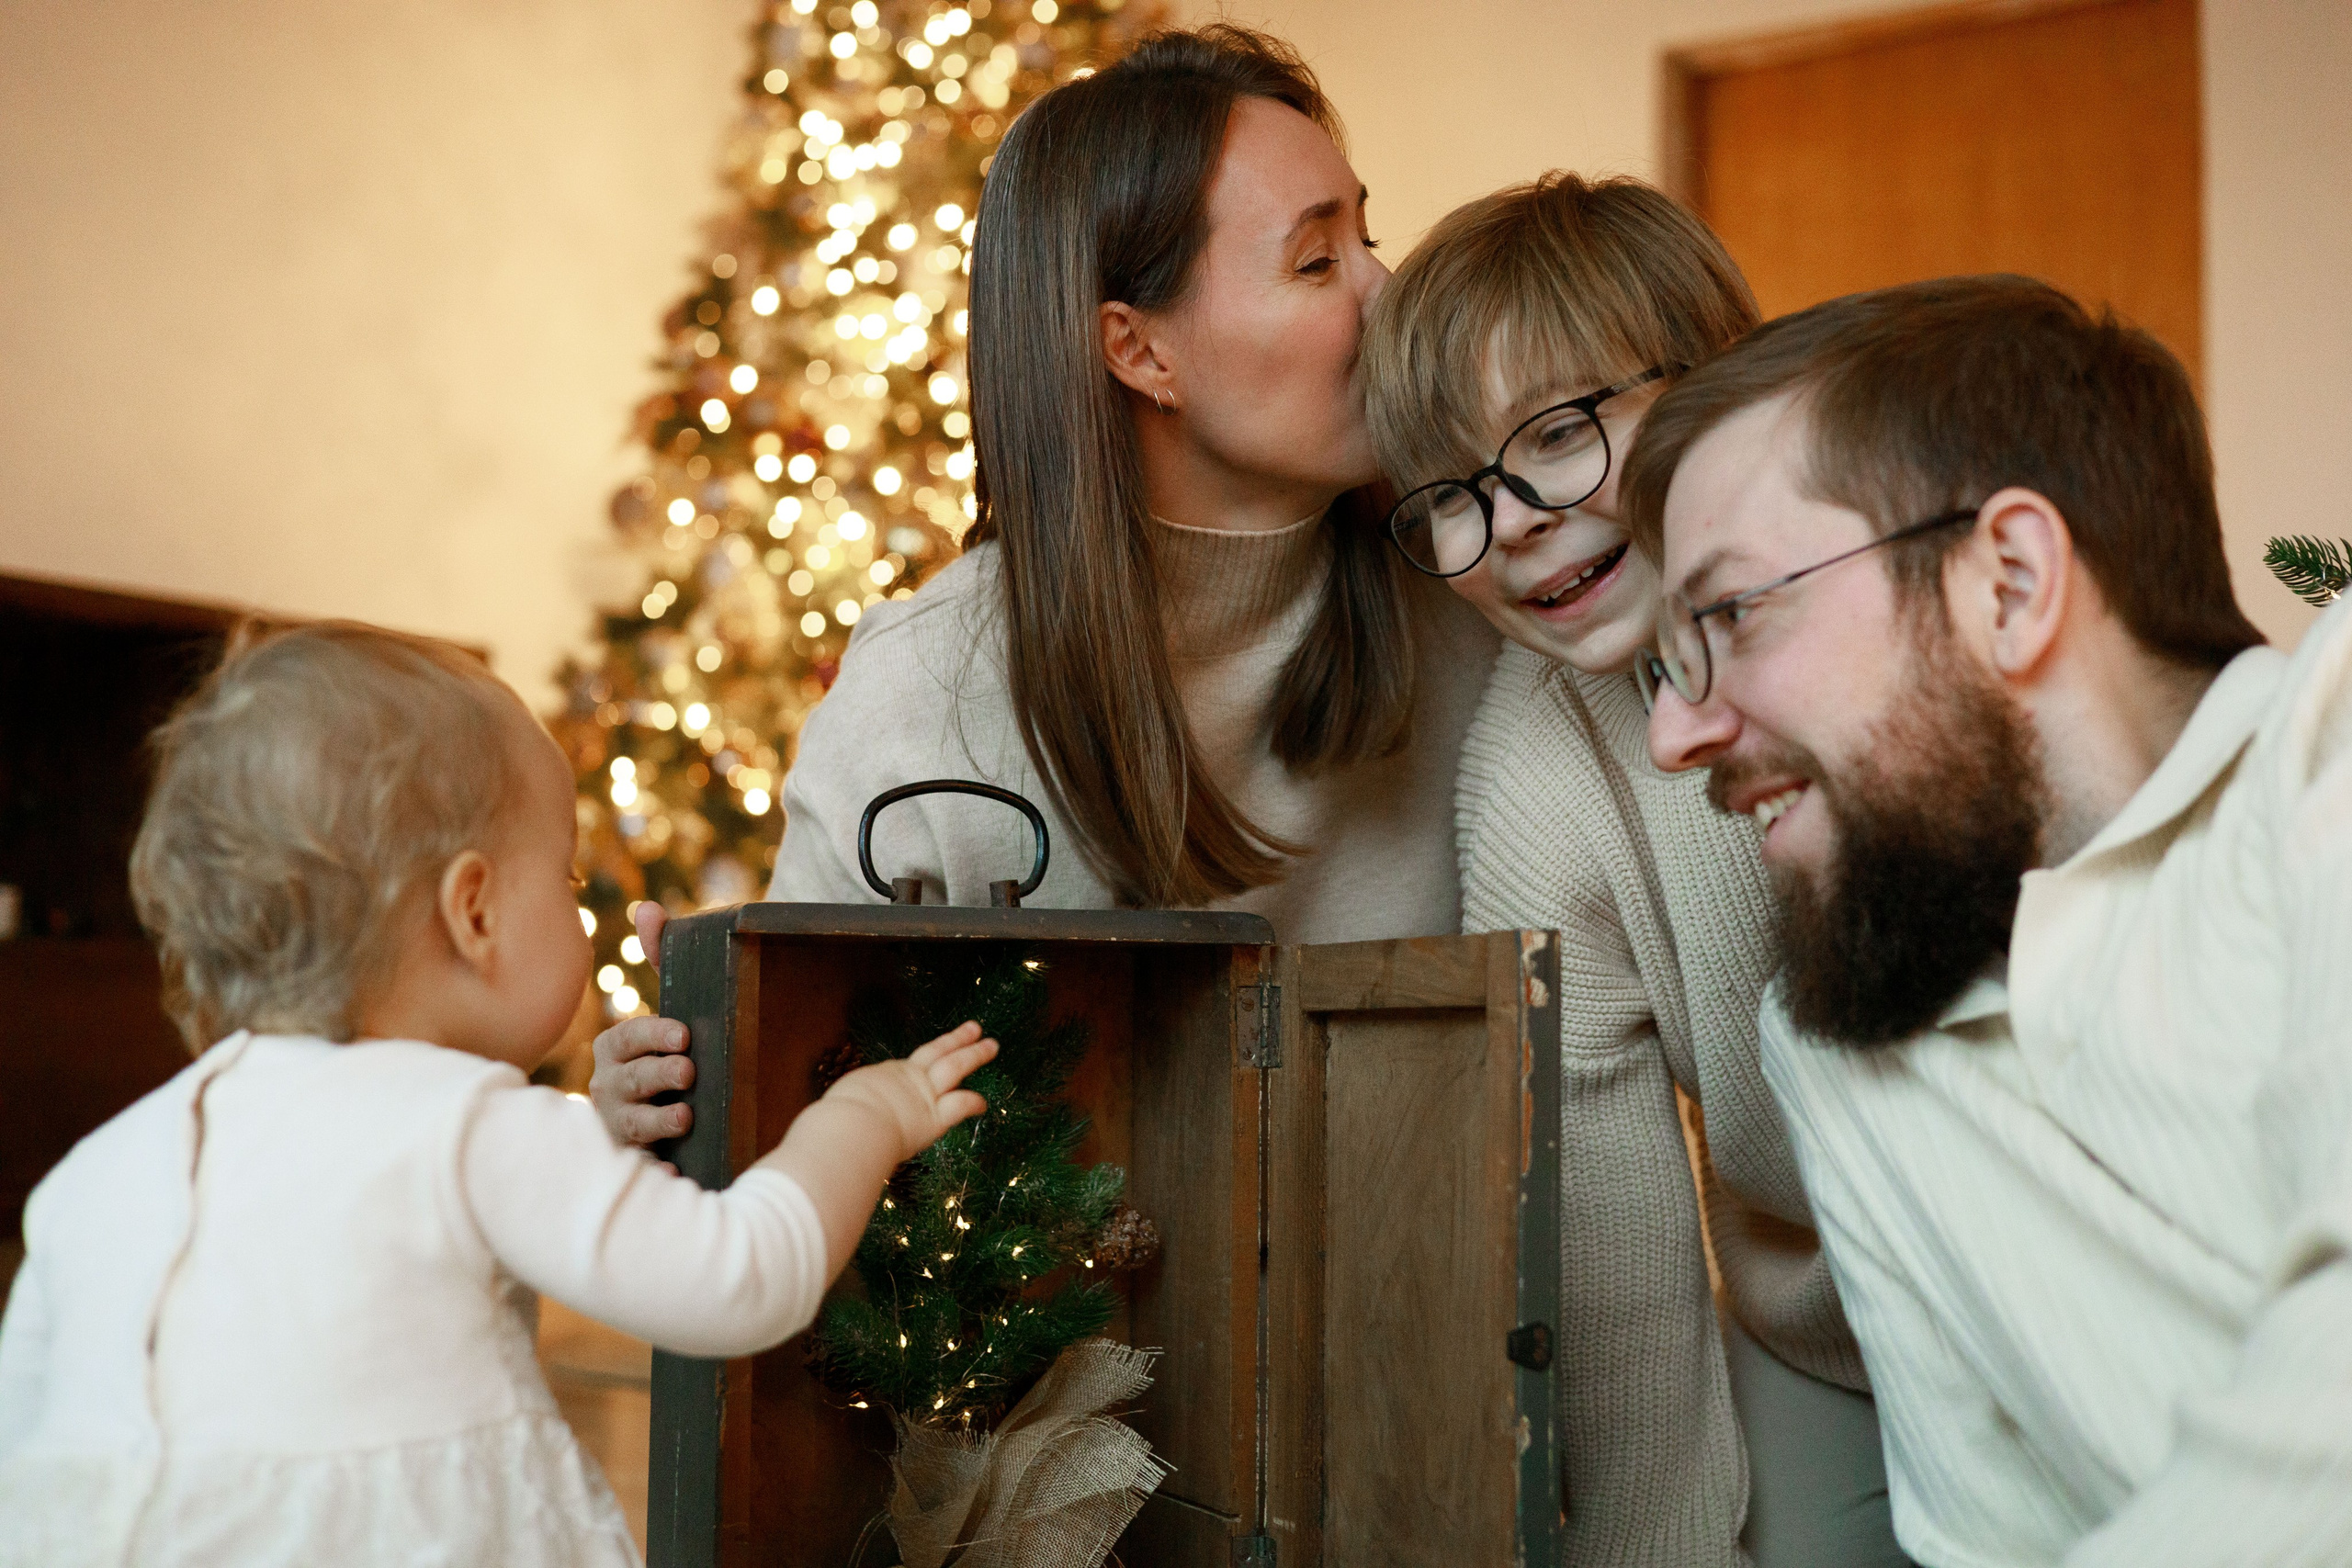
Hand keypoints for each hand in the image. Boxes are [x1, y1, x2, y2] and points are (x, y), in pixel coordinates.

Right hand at [588, 902, 687, 1147]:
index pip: (625, 1039)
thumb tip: (648, 908)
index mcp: (616, 1053)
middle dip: (655, 1074)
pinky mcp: (633, 1166)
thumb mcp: (668, 1014)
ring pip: (629, 1125)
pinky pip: (640, 1171)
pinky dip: (655, 1171)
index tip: (684, 1035)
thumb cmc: (667, 1059)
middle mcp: (609, 1091)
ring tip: (685, 1118)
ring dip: (657, 1121)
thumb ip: (661, 960)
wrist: (678, 1127)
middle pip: (627, 1081)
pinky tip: (673, 1174)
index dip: (651, 1035)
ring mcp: (617, 1131)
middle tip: (688, 1072)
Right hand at [821, 1021, 996, 1164]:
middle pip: (936, 1052)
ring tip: (992, 1045)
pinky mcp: (936, 1115)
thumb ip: (841, 1114)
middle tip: (974, 1028)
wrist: (851, 1128)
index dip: (920, 1064)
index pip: (905, 1069)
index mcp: (881, 1077)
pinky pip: (961, 1104)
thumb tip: (824, 1130)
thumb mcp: (838, 1108)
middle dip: (956, 1040)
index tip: (929, 1058)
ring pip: (955, 1066)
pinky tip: (984, 1103)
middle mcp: (906, 1078)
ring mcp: (924, 1093)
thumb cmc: (836, 1121)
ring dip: (974, 1054)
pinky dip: (974, 1102)